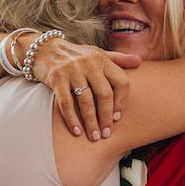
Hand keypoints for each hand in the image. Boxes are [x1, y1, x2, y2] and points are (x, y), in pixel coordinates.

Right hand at [25, 37, 140, 139]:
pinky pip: (66, 103)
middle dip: (106, 117)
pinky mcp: (56, 78)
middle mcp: (89, 63)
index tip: (118, 118)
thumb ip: (118, 59)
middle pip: (104, 94)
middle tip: (106, 133)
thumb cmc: (76, 55)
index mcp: (102, 59)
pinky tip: (77, 131)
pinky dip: (72, 119)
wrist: (44, 49)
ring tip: (94, 136)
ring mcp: (72, 71)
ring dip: (91, 122)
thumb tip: (139, 62)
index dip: (122, 102)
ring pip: (86, 101)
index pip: (121, 82)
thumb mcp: (97, 53)